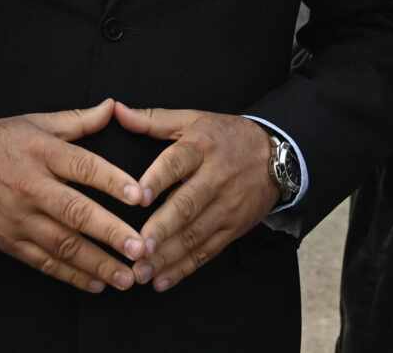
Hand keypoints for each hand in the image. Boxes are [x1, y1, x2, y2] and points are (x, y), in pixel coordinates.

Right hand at [0, 99, 146, 293]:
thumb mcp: (36, 123)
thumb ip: (78, 120)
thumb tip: (113, 107)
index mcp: (42, 152)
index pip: (83, 166)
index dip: (113, 181)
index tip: (140, 196)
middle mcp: (32, 187)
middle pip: (75, 212)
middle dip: (110, 232)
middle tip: (140, 248)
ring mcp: (20, 218)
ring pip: (62, 244)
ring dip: (96, 263)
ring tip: (126, 277)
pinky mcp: (10, 241)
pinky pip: (43, 262)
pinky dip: (70, 275)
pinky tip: (96, 283)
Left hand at [113, 104, 277, 292]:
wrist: (276, 156)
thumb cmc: (225, 136)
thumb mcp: (192, 120)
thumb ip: (152, 120)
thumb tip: (116, 110)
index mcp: (201, 147)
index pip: (178, 162)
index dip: (158, 179)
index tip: (137, 196)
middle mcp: (215, 178)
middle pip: (187, 205)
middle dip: (162, 229)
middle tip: (136, 247)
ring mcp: (226, 207)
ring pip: (195, 235)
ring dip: (167, 256)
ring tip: (140, 270)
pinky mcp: (233, 229)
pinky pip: (207, 251)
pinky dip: (184, 268)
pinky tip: (161, 281)